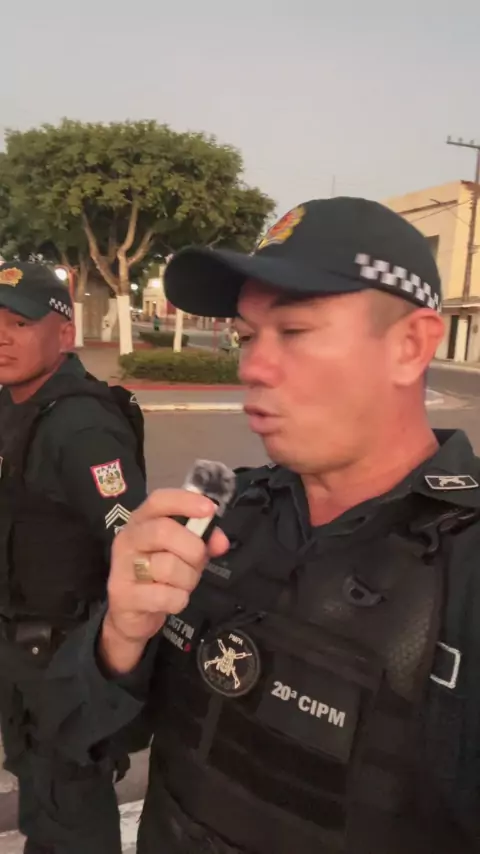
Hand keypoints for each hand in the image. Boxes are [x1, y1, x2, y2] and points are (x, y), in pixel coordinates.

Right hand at [100, 489, 228, 673]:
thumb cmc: (160, 576)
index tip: (209, 509)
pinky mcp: (123, 595)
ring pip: (167, 566)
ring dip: (187, 579)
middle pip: (163, 531)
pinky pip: (165, 595)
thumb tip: (220, 542)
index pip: (158, 500)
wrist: (133, 615)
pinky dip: (178, 600)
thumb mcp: (184, 554)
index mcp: (142, 521)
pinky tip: (171, 600)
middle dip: (192, 548)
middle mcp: (128, 539)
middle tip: (197, 562)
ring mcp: (121, 567)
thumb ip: (203, 542)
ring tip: (181, 584)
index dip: (185, 501)